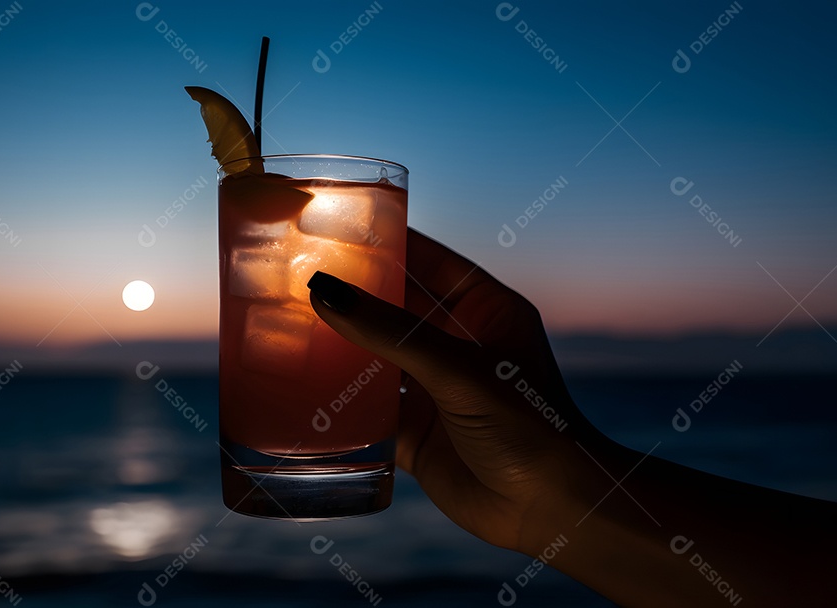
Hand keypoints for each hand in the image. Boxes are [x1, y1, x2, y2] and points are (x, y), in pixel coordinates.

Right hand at [307, 228, 602, 552]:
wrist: (550, 510)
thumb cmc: (529, 427)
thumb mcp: (459, 369)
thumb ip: (390, 332)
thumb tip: (325, 291)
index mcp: (486, 311)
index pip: (430, 260)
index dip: (390, 240)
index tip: (340, 223)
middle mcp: (459, 345)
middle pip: (396, 308)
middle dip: (354, 294)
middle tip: (297, 272)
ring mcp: (436, 390)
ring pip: (377, 358)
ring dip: (341, 347)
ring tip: (286, 323)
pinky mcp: (417, 434)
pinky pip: (369, 410)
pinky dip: (340, 403)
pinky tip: (301, 389)